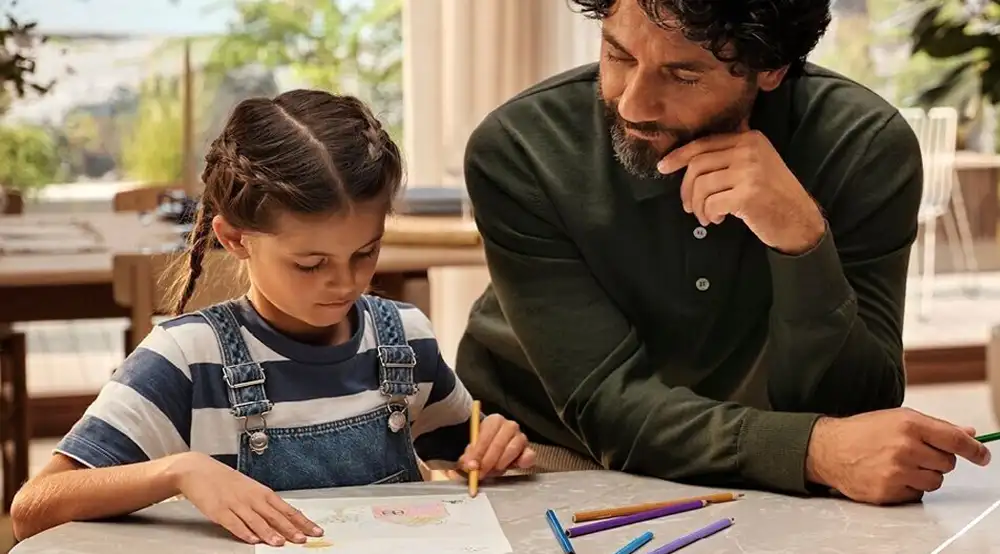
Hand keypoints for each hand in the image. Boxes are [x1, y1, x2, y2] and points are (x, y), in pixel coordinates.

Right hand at [168, 452, 322, 545]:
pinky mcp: (219, 511)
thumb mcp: (250, 489)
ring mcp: (236, 505)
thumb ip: (264, 505)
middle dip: (291, 529)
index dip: (301, 521)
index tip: (314, 530)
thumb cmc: (226, 481)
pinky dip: (244, 532)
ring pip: (256, 521)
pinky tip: (253, 539)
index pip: (287, 509)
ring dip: (269, 533)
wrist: (199, 470)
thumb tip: (283, 518)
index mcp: (262, 492)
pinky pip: (234, 524)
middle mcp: (252, 498)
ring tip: (280, 543)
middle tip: (303, 539)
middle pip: (275, 516)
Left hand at [458, 415, 535, 476]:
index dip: (478, 452)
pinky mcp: (528, 450)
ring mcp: (520, 437)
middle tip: (480, 473)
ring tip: (492, 471)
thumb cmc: (483, 448)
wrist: (494, 450)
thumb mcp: (472, 450)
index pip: (486, 435)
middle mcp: (509, 426)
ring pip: (512, 449)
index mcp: (494, 421)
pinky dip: (524, 461)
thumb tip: (469, 465)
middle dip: (488, 460)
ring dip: (501, 462)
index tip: (471, 465)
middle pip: (499, 443)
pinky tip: (516, 466)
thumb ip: (469, 457)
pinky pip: (529, 455)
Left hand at [657, 123, 825, 254]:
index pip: (704, 143)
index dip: (679, 156)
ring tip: (706, 216)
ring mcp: (750, 171)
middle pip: (698, 164)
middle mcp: (750, 150)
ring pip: (702, 186)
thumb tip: (686, 160)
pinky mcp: (748, 194)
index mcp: (750, 139)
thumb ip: (729, 155)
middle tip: (688, 206)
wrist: (799, 220)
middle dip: (686, 188)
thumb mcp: (755, 165)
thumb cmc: (772, 196)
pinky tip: (717, 220)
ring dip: (698, 206)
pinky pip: (711, 203)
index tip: (663, 167)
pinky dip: (709, 214)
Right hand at [805, 408, 990, 504]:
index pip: (955, 440)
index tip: (983, 456)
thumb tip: (968, 433)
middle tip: (915, 454)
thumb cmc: (863, 431)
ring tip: (902, 465)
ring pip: (935, 481)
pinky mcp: (889, 490)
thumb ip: (935, 426)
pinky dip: (909, 487)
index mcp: (909, 425)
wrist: (828, 449)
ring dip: (925, 476)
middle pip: (947, 463)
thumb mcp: (898, 419)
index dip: (974, 449)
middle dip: (937, 460)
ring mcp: (897, 471)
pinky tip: (890, 475)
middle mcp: (905, 448)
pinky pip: (917, 494)